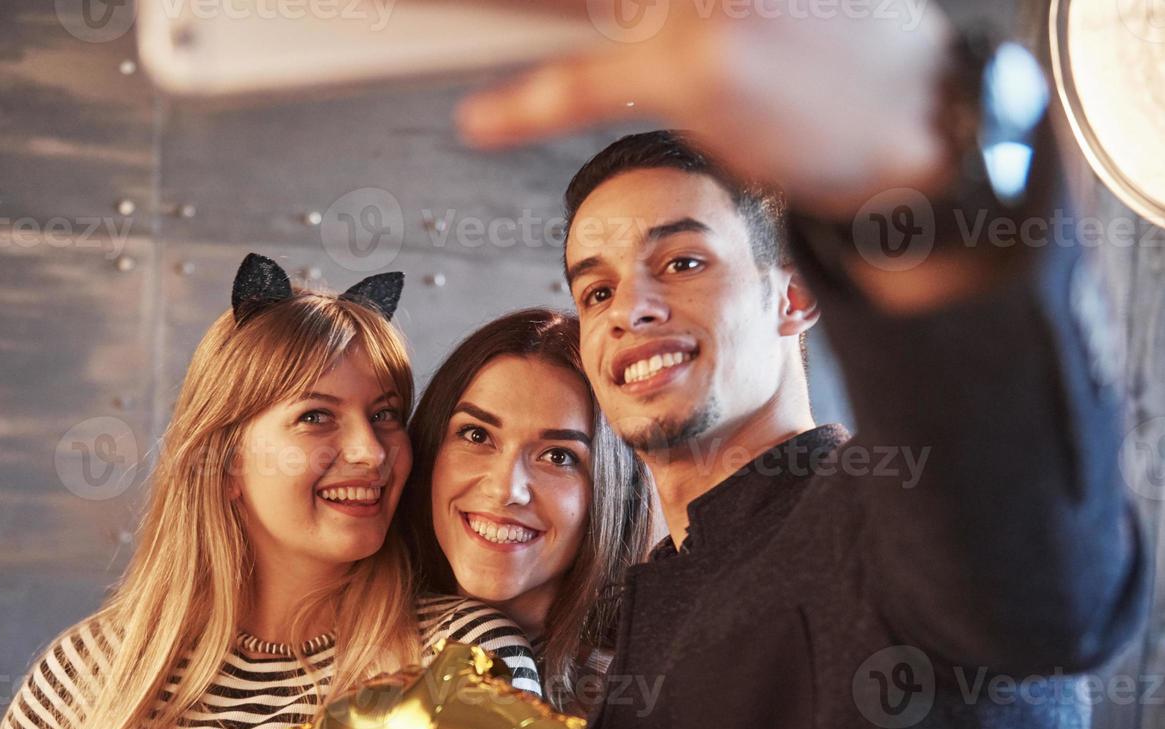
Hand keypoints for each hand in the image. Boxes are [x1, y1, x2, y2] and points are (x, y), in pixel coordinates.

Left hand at [456, 0, 959, 218]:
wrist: (921, 115)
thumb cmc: (846, 48)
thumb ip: (687, 2)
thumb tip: (612, 15)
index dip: (543, 0)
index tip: (470, 4)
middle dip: (494, 0)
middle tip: (404, 8)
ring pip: (564, 3)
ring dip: (487, 12)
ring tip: (416, 16)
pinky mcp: (695, 66)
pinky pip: (585, 81)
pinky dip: (526, 104)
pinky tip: (482, 119)